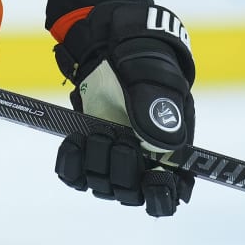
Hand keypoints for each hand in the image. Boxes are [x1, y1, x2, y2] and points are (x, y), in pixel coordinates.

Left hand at [53, 1, 195, 217]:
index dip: (162, 195)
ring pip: (102, 186)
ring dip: (96, 160)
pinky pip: (75, 175)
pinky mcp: (88, 153)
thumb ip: (159, 110)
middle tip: (115, 138)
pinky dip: (71, 162)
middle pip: (132, 193)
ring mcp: (114, 158)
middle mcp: (143, 161)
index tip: (151, 178)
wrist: (110, 49)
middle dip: (121, 168)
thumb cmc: (142, 62)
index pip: (172, 192)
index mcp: (171, 148)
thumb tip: (166, 146)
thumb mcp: (153, 79)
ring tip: (97, 129)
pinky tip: (74, 140)